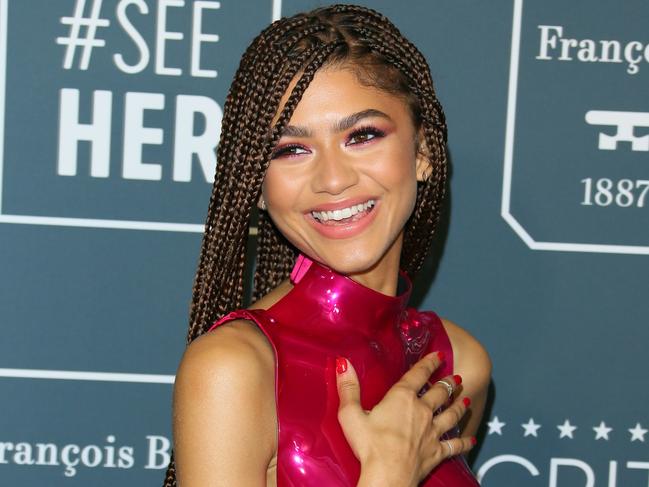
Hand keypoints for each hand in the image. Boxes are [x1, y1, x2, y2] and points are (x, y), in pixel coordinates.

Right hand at [336, 352, 474, 486]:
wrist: (388, 476)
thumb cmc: (368, 445)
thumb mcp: (350, 414)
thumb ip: (348, 388)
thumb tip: (343, 363)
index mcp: (402, 398)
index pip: (419, 374)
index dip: (429, 362)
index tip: (438, 355)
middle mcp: (422, 411)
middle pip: (440, 393)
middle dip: (449, 383)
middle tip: (456, 377)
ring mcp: (432, 432)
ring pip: (451, 415)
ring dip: (459, 405)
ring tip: (466, 398)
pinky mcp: (436, 452)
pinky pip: (455, 445)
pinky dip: (464, 441)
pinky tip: (472, 438)